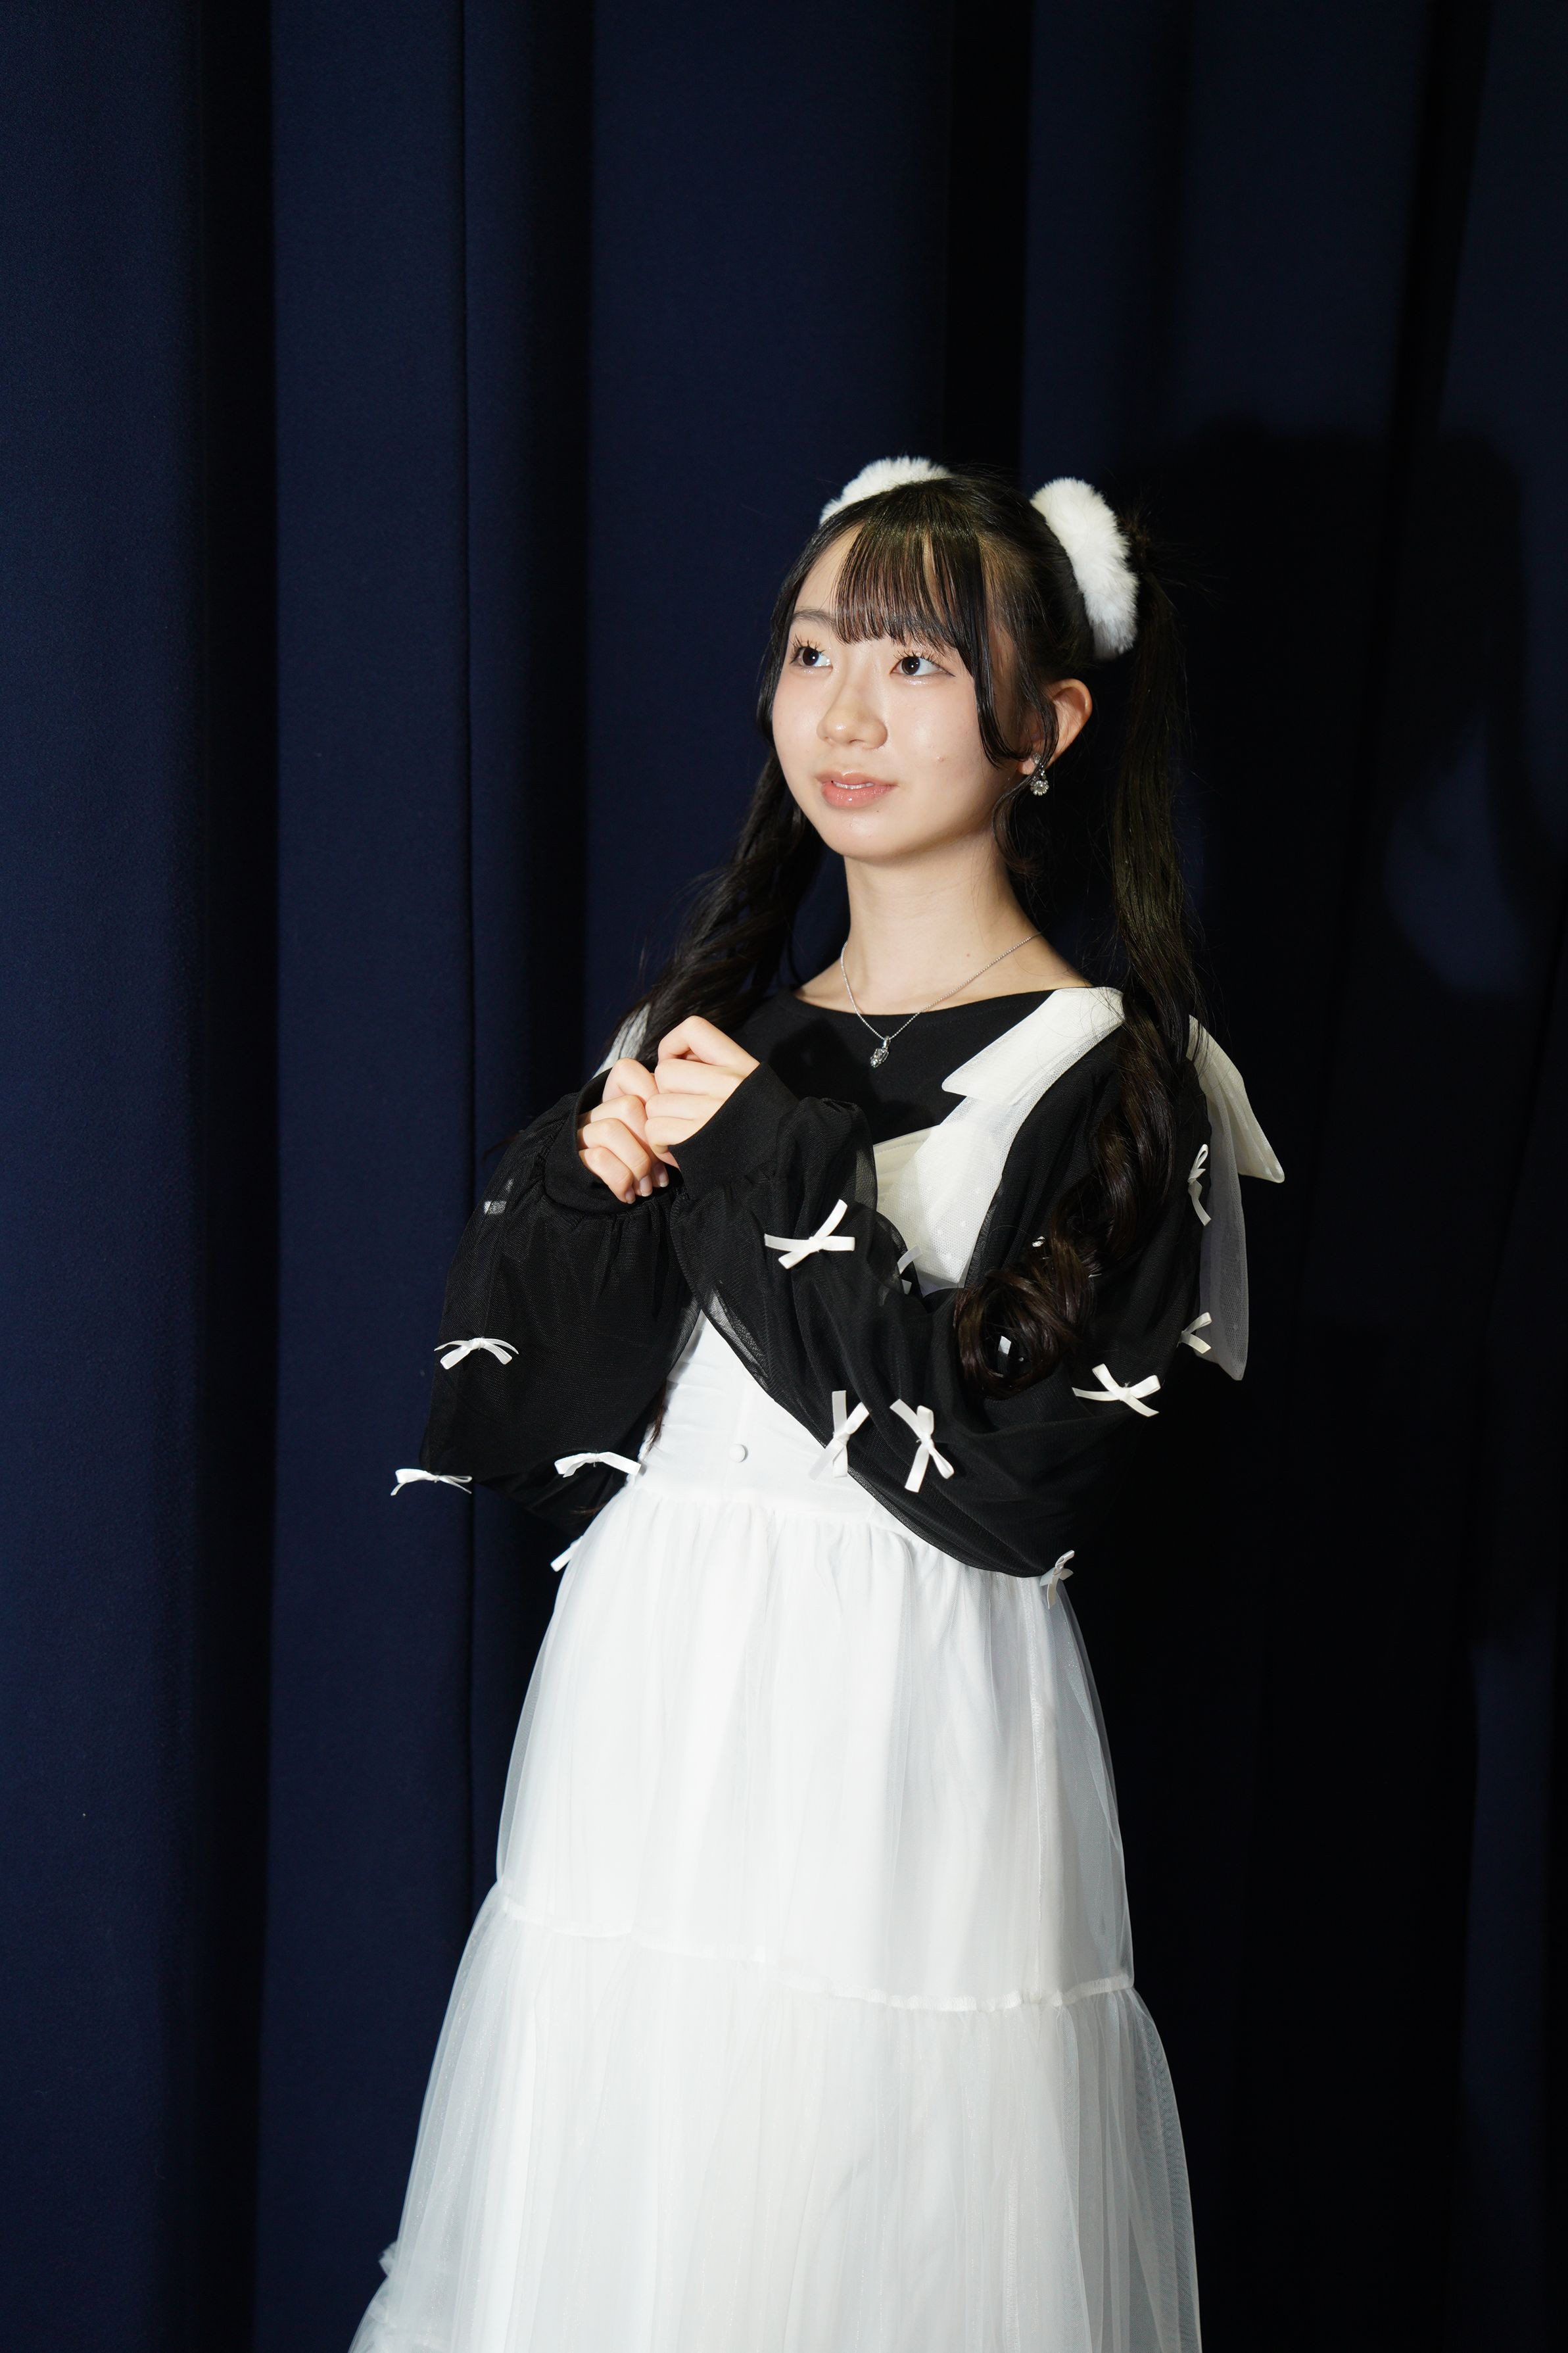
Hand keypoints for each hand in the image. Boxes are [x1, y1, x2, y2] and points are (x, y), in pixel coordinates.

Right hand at [577, 1058, 669, 1203]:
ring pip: (610, 1129)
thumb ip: (663, 1120)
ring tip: (647, 1187)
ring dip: (637, 1163)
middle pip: (627, 1106)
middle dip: (651, 1143)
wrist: (599, 1194)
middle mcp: (597, 1111)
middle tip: (661, 1171)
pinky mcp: (574, 1157)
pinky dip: (621, 1180)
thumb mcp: (654, 1140)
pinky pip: (598, 1158)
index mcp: (616, 1097)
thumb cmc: (640, 1164)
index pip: (628, 1072)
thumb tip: (681, 1129)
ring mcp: (583, 1132)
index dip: (653, 1098)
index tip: (667, 1133)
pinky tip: (629, 1194)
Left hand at [645, 1017, 758, 1161]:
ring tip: (680, 1135)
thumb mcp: (751, 1085)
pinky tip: (677, 1151)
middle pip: (665, 1072)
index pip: (693, 1029)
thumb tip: (673, 1058)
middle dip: (665, 1094)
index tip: (678, 1066)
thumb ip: (719, 1068)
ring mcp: (711, 1111)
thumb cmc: (762, 1128)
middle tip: (681, 1112)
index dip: (673, 1044)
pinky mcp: (696, 1139)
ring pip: (655, 1104)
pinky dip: (659, 1144)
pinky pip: (655, 1129)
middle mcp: (727, 1082)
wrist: (785, 1166)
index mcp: (740, 1065)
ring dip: (661, 1122)